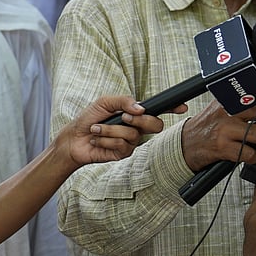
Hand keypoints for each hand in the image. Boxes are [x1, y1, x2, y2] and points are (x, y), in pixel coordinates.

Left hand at [58, 95, 179, 165]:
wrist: (73, 138)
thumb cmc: (89, 118)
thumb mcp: (105, 102)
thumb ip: (124, 101)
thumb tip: (141, 108)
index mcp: (135, 113)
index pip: (158, 110)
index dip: (173, 108)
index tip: (182, 107)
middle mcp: (137, 127)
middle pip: (155, 125)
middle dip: (139, 120)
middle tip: (123, 117)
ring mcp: (131, 141)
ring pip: (134, 135)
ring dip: (111, 131)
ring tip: (97, 130)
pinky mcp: (123, 154)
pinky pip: (121, 145)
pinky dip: (106, 141)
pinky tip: (97, 141)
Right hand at [181, 99, 255, 171]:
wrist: (186, 144)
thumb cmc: (209, 124)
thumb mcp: (223, 105)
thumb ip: (244, 101)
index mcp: (230, 98)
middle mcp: (228, 111)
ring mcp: (225, 130)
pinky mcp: (223, 148)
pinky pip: (249, 153)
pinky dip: (255, 157)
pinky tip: (253, 155)